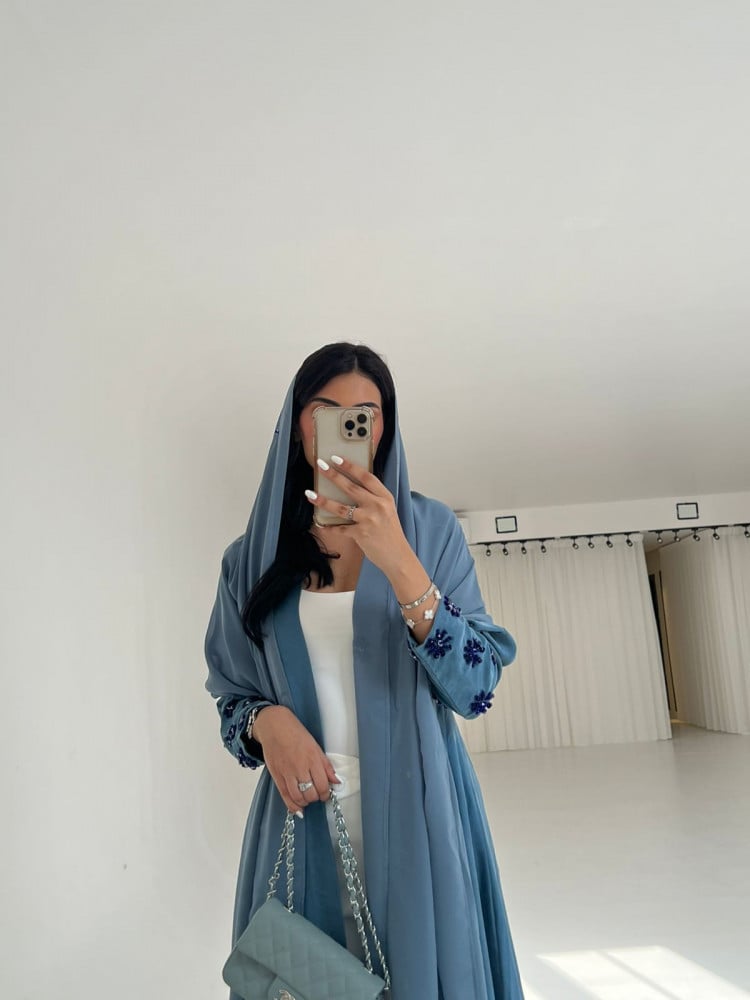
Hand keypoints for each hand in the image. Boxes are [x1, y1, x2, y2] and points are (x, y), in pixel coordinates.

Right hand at [252, 706, 339, 814]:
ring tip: (308, 798)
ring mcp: (287, 772)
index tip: (326, 793)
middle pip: (311, 793)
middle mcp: (300, 767)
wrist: (274, 726)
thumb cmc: (296, 733)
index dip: (326, 793)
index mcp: (312, 758)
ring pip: (298, 797)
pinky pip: (285, 796)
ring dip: (305, 802)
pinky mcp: (276, 776)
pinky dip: (292, 806)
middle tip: (317, 795)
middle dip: (316, 798)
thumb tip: (336, 781)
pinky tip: (298, 809)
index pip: (323, 785)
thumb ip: (326, 766)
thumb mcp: (315, 747)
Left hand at [307, 455, 410, 576]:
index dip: (350, 466)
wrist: (398, 556)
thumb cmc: (391, 532)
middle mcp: (377, 506)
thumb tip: (351, 486)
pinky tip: (319, 522)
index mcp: (385, 497)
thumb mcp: (388, 510)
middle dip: (333, 475)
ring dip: (323, 500)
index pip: (366, 477)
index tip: (336, 458)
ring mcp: (369, 520)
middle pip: (351, 487)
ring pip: (341, 507)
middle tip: (320, 466)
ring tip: (310, 494)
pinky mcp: (361, 534)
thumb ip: (373, 498)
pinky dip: (329, 526)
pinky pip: (340, 528)